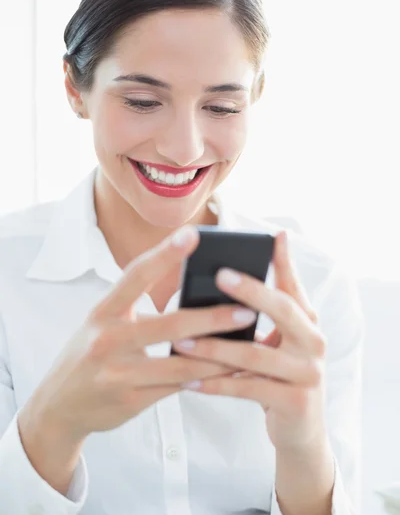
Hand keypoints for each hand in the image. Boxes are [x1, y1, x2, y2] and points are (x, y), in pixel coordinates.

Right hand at [24, 225, 254, 440]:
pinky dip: (206, 378)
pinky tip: (229, 372)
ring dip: (220, 355)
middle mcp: (107, 340)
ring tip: (250, 344)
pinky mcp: (130, 400)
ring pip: (181, 364)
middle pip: (170, 325)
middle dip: (213, 318)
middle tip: (247, 309)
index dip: (164, 254)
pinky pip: (178, 388)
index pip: (136, 275)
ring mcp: (118, 373)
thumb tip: (192, 295)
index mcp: (102, 312)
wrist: (59, 406)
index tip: (193, 234)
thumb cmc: (90, 354)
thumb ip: (138, 309)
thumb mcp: (103, 324)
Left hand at [172, 231, 327, 452]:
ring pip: (254, 354)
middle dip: (251, 291)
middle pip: (283, 310)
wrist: (302, 428)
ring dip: (214, 348)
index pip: (294, 286)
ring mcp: (308, 373)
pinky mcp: (294, 401)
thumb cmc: (281, 374)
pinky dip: (215, 384)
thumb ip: (266, 309)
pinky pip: (246, 389)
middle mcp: (314, 343)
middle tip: (219, 275)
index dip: (284, 262)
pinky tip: (188, 382)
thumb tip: (243, 268)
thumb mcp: (280, 340)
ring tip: (180, 342)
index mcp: (309, 323)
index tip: (272, 237)